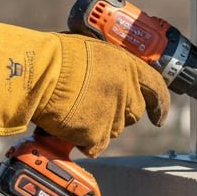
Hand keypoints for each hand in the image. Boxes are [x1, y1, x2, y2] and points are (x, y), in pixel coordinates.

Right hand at [0, 19, 169, 156]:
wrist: (36, 73)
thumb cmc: (55, 56)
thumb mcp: (92, 50)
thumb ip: (109, 66)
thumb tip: (107, 74)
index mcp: (128, 66)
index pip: (157, 88)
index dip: (160, 104)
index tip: (159, 116)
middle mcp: (126, 90)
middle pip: (133, 113)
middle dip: (118, 113)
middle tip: (95, 106)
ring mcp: (113, 113)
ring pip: (113, 130)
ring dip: (98, 125)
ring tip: (74, 111)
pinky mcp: (97, 133)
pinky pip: (94, 145)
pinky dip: (82, 141)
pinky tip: (68, 127)